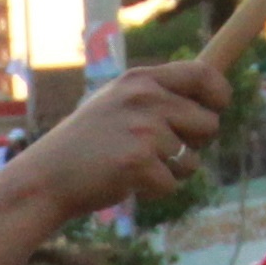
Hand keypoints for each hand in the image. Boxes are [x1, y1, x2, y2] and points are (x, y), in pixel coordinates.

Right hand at [11, 61, 223, 219]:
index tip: (219, 107)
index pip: (202, 73)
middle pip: (209, 123)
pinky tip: (125, 182)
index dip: (219, 93)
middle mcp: (145, 98)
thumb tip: (210, 105)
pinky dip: (154, 191)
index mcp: (140, 79)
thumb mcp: (116, 104)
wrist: (46, 178)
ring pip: (192, 160)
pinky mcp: (139, 162)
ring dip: (170, 172)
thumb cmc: (85, 145)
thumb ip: (156, 97)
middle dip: (194, 144)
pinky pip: (172, 184)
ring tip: (133, 167)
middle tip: (158, 151)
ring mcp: (143, 130)